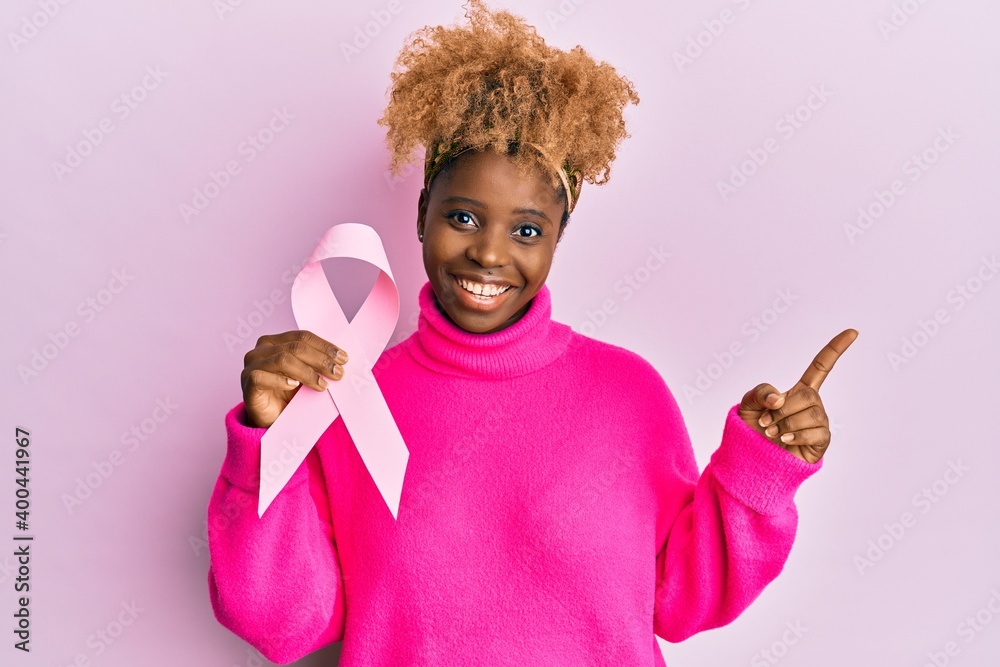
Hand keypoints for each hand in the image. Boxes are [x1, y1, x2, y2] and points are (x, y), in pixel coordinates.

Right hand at [241, 330, 348, 428]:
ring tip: (322, 385)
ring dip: (307, 372)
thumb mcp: (306, 375)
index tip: (343, 358)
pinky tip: (294, 385)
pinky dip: (281, 380)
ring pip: (283, 359)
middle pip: (295, 347)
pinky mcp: (248, 382)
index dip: (324, 346)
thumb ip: (317, 364)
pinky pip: (262, 376)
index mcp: (276, 341)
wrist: (272, 418)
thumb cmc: (289, 394)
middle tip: (338, 373)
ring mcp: (252, 365)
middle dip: (321, 360)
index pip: (303, 337)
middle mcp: (262, 349)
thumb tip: (341, 361)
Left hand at [738, 329, 857, 463]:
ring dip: (785, 424)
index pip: (821, 366)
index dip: (835, 349)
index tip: (853, 332)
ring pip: (811, 414)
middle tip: (766, 422)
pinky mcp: (821, 442)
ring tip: (772, 433)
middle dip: (782, 409)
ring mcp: (819, 423)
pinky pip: (816, 433)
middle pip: (807, 395)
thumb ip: (760, 392)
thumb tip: (780, 399)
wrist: (751, 457)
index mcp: (798, 390)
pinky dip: (796, 435)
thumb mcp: (748, 404)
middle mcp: (813, 405)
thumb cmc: (752, 429)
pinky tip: (785, 440)